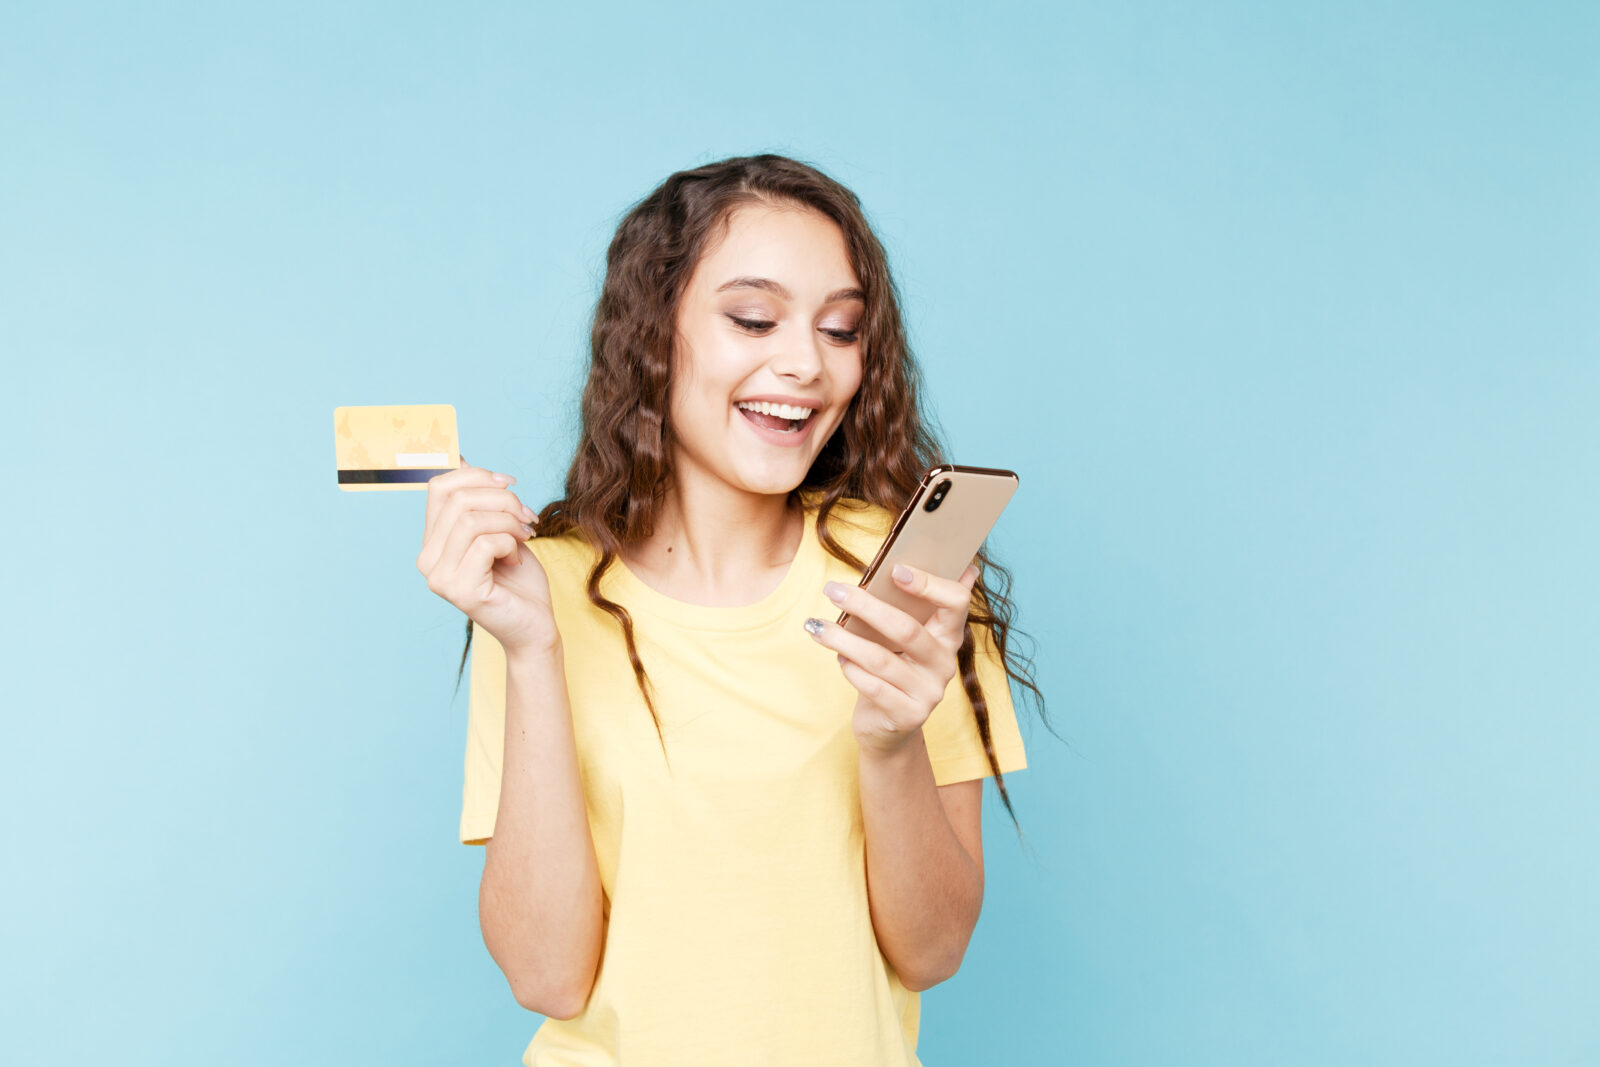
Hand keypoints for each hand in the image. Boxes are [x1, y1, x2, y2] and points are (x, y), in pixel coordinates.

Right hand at [416, 455, 559, 654]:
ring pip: (471, 519)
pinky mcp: (460, 590)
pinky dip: (510, 543)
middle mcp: (427, 560)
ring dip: (509, 521)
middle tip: (527, 516)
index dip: (477, 476)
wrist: (534, 624)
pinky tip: (517, 559)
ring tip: (525, 536)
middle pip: (458, 500)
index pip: (438, 488)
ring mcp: (439, 577)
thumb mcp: (498, 528)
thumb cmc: (518, 578)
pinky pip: (485, 543)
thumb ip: (478, 501)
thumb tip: (460, 458)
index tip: (510, 484)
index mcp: (432, 542)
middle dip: (502, 499)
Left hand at [804, 562, 979, 756]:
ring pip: (880, 659)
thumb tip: (906, 562)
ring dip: (842, 639)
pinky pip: (873, 686)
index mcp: (948, 635)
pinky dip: (850, 669)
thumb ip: (909, 605)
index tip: (895, 569)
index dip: (929, 584)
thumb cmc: (893, 668)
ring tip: (816, 626)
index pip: (956, 602)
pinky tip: (837, 658)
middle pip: (906, 628)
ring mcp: (929, 691)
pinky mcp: (908, 715)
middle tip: (832, 590)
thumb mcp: (903, 638)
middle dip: (864, 605)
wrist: (890, 727)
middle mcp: (944, 663)